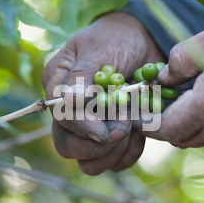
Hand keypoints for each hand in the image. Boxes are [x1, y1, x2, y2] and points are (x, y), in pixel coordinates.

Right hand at [42, 12, 164, 174]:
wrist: (145, 41)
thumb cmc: (117, 38)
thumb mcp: (98, 49)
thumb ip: (82, 76)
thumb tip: (69, 103)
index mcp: (58, 88)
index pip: (62, 119)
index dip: (85, 128)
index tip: (111, 127)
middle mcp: (70, 112)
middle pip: (69, 148)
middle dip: (99, 145)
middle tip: (125, 125)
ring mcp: (90, 128)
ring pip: (89, 163)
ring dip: (114, 153)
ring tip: (133, 125)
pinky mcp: (112, 138)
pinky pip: (115, 162)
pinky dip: (129, 153)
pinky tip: (140, 133)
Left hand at [139, 19, 203, 147]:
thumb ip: (179, 61)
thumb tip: (163, 77)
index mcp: (203, 109)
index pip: (163, 128)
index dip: (146, 123)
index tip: (137, 113)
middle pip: (178, 137)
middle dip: (163, 125)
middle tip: (158, 104)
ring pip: (197, 138)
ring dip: (184, 125)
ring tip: (182, 101)